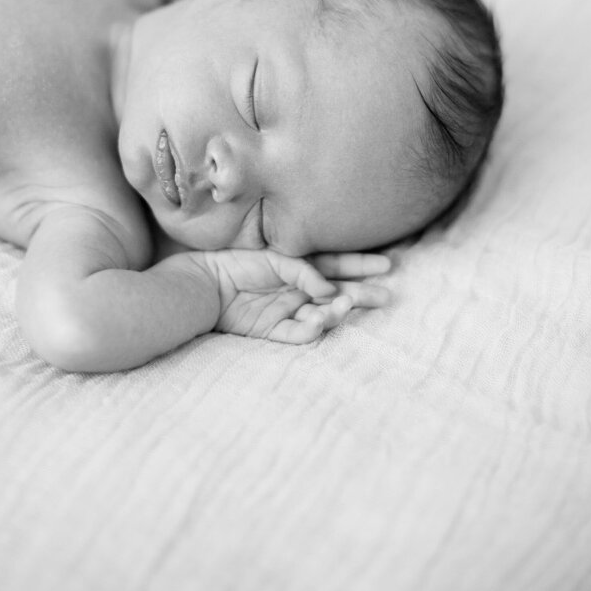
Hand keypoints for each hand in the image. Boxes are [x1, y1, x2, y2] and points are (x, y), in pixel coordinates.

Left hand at [196, 248, 390, 344]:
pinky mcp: (271, 330)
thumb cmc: (236, 262)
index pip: (336, 265)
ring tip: (345, 305)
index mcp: (298, 267)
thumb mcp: (275, 256)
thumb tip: (330, 290)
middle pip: (336, 293)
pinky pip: (297, 334)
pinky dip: (311, 330)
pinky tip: (318, 320)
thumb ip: (304, 271)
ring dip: (336, 312)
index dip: (360, 266)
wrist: (203, 282)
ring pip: (321, 315)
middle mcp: (296, 290)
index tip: (387, 265)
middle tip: (386, 297)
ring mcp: (286, 311)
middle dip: (361, 295)